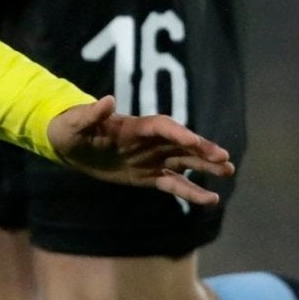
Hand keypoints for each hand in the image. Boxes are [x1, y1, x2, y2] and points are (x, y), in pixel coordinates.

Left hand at [45, 95, 234, 204]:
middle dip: (201, 149)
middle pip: (180, 143)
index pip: (160, 126)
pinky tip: (210, 199)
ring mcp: (151, 158)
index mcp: (133, 126)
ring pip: (184, 162)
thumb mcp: (75, 122)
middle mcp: (148, 141)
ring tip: (228, 171)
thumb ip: (91, 114)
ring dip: (205, 167)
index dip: (176, 132)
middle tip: (224, 157)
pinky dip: (191, 191)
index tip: (192, 141)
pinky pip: (173, 184)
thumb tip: (106, 100)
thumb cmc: (70, 127)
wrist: (70, 144)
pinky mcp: (148, 176)